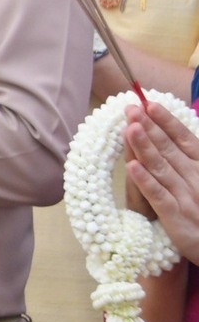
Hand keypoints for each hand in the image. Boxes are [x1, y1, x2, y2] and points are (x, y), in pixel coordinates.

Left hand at [127, 100, 198, 260]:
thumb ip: (192, 160)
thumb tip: (176, 135)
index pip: (184, 139)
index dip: (166, 121)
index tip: (150, 104)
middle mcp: (196, 179)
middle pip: (168, 149)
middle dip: (149, 127)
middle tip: (130, 109)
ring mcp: (186, 197)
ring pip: (161, 168)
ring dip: (144, 147)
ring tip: (129, 128)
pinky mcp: (177, 218)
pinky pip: (159, 196)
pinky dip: (146, 181)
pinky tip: (132, 167)